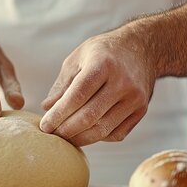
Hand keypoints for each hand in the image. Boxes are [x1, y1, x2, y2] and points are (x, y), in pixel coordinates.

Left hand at [39, 29, 155, 146]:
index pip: (77, 96)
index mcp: (103, 65)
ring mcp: (135, 98)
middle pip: (90, 116)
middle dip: (66, 130)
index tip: (44, 126)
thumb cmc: (103, 52)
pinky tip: (86, 133)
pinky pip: (116, 134)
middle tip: (52, 135)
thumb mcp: (78, 58)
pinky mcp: (141, 110)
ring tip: (65, 138)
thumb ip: (62, 84)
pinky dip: (98, 138)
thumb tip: (46, 108)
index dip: (58, 114)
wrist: (142, 48)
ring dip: (80, 138)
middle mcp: (122, 82)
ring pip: (103, 129)